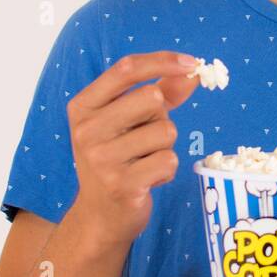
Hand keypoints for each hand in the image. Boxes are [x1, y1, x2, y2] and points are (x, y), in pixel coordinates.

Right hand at [66, 50, 199, 244]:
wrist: (100, 215)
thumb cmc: (118, 159)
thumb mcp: (128, 121)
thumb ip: (160, 92)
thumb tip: (192, 73)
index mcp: (83, 106)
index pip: (125, 69)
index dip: (162, 61)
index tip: (193, 63)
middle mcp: (86, 130)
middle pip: (152, 97)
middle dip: (161, 116)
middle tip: (144, 139)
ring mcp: (102, 158)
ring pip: (166, 130)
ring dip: (165, 146)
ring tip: (144, 161)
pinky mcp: (122, 184)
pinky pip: (169, 160)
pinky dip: (167, 169)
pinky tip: (149, 179)